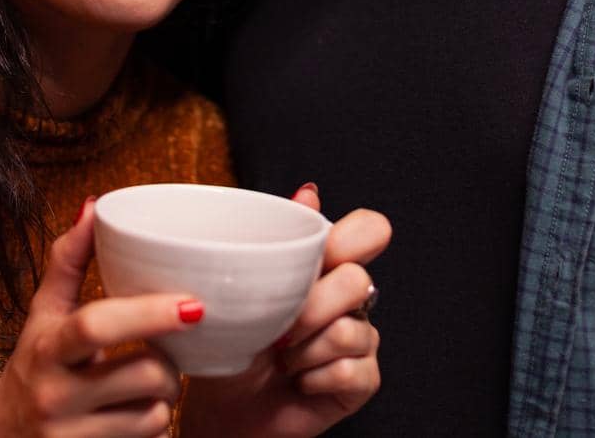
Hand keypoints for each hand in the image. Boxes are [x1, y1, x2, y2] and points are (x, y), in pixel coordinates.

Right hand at [0, 198, 198, 437]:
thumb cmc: (30, 367)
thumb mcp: (42, 315)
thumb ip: (68, 261)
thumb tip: (93, 207)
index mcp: (48, 348)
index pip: (97, 326)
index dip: (150, 313)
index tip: (193, 305)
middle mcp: (55, 395)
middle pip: (146, 374)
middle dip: (170, 364)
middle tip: (164, 355)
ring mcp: (72, 436)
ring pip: (156, 415)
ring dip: (166, 399)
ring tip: (150, 387)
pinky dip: (154, 428)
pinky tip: (136, 416)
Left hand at [180, 185, 390, 437]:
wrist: (225, 403)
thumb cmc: (233, 340)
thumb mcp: (245, 286)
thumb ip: (279, 241)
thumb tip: (309, 191)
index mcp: (327, 265)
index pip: (370, 230)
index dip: (356, 237)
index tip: (327, 254)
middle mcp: (350, 297)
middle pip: (356, 278)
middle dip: (310, 307)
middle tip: (278, 328)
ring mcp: (362, 338)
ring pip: (350, 330)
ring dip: (303, 351)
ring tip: (281, 358)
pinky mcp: (364, 379)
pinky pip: (352, 371)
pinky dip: (313, 380)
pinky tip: (297, 381)